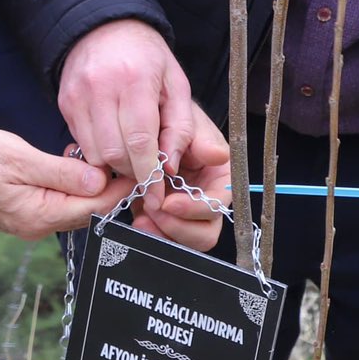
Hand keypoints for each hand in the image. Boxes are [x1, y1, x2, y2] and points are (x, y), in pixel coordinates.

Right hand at [0, 127, 130, 239]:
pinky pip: (62, 203)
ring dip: (95, 186)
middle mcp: (40, 225)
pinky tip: (79, 166)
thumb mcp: (19, 158)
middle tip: (134, 161)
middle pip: (91, 210)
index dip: (121, 188)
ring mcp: (34, 221)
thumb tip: (99, 180)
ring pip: (78, 206)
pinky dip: (76, 187)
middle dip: (114, 188)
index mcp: (40, 214)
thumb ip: (61, 172)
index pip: (95, 206)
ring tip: (109, 160)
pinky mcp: (28, 212)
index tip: (141, 167)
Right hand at [57, 19, 201, 221]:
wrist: (105, 27)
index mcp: (135, 79)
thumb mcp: (176, 84)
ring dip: (114, 165)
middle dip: (132, 171)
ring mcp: (78, 96)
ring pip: (94, 153)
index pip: (140, 140)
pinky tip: (113, 140)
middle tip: (146, 172)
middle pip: (114, 152)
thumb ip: (181, 126)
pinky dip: (99, 152)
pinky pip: (81, 143)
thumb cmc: (147, 56)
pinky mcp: (64, 103)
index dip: (149, 173)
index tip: (157, 195)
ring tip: (131, 156)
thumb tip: (172, 166)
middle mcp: (102, 87)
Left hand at [127, 107, 229, 251]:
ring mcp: (186, 213)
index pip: (217, 204)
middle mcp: (207, 199)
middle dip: (177, 226)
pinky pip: (163, 237)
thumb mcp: (183, 120)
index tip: (169, 202)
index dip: (195, 208)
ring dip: (162, 233)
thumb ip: (195, 138)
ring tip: (142, 217)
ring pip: (184, 241)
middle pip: (204, 233)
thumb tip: (217, 155)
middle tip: (152, 210)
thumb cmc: (172, 118)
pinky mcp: (165, 218)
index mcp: (220, 178)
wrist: (149, 123)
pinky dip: (151, 233)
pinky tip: (137, 219)